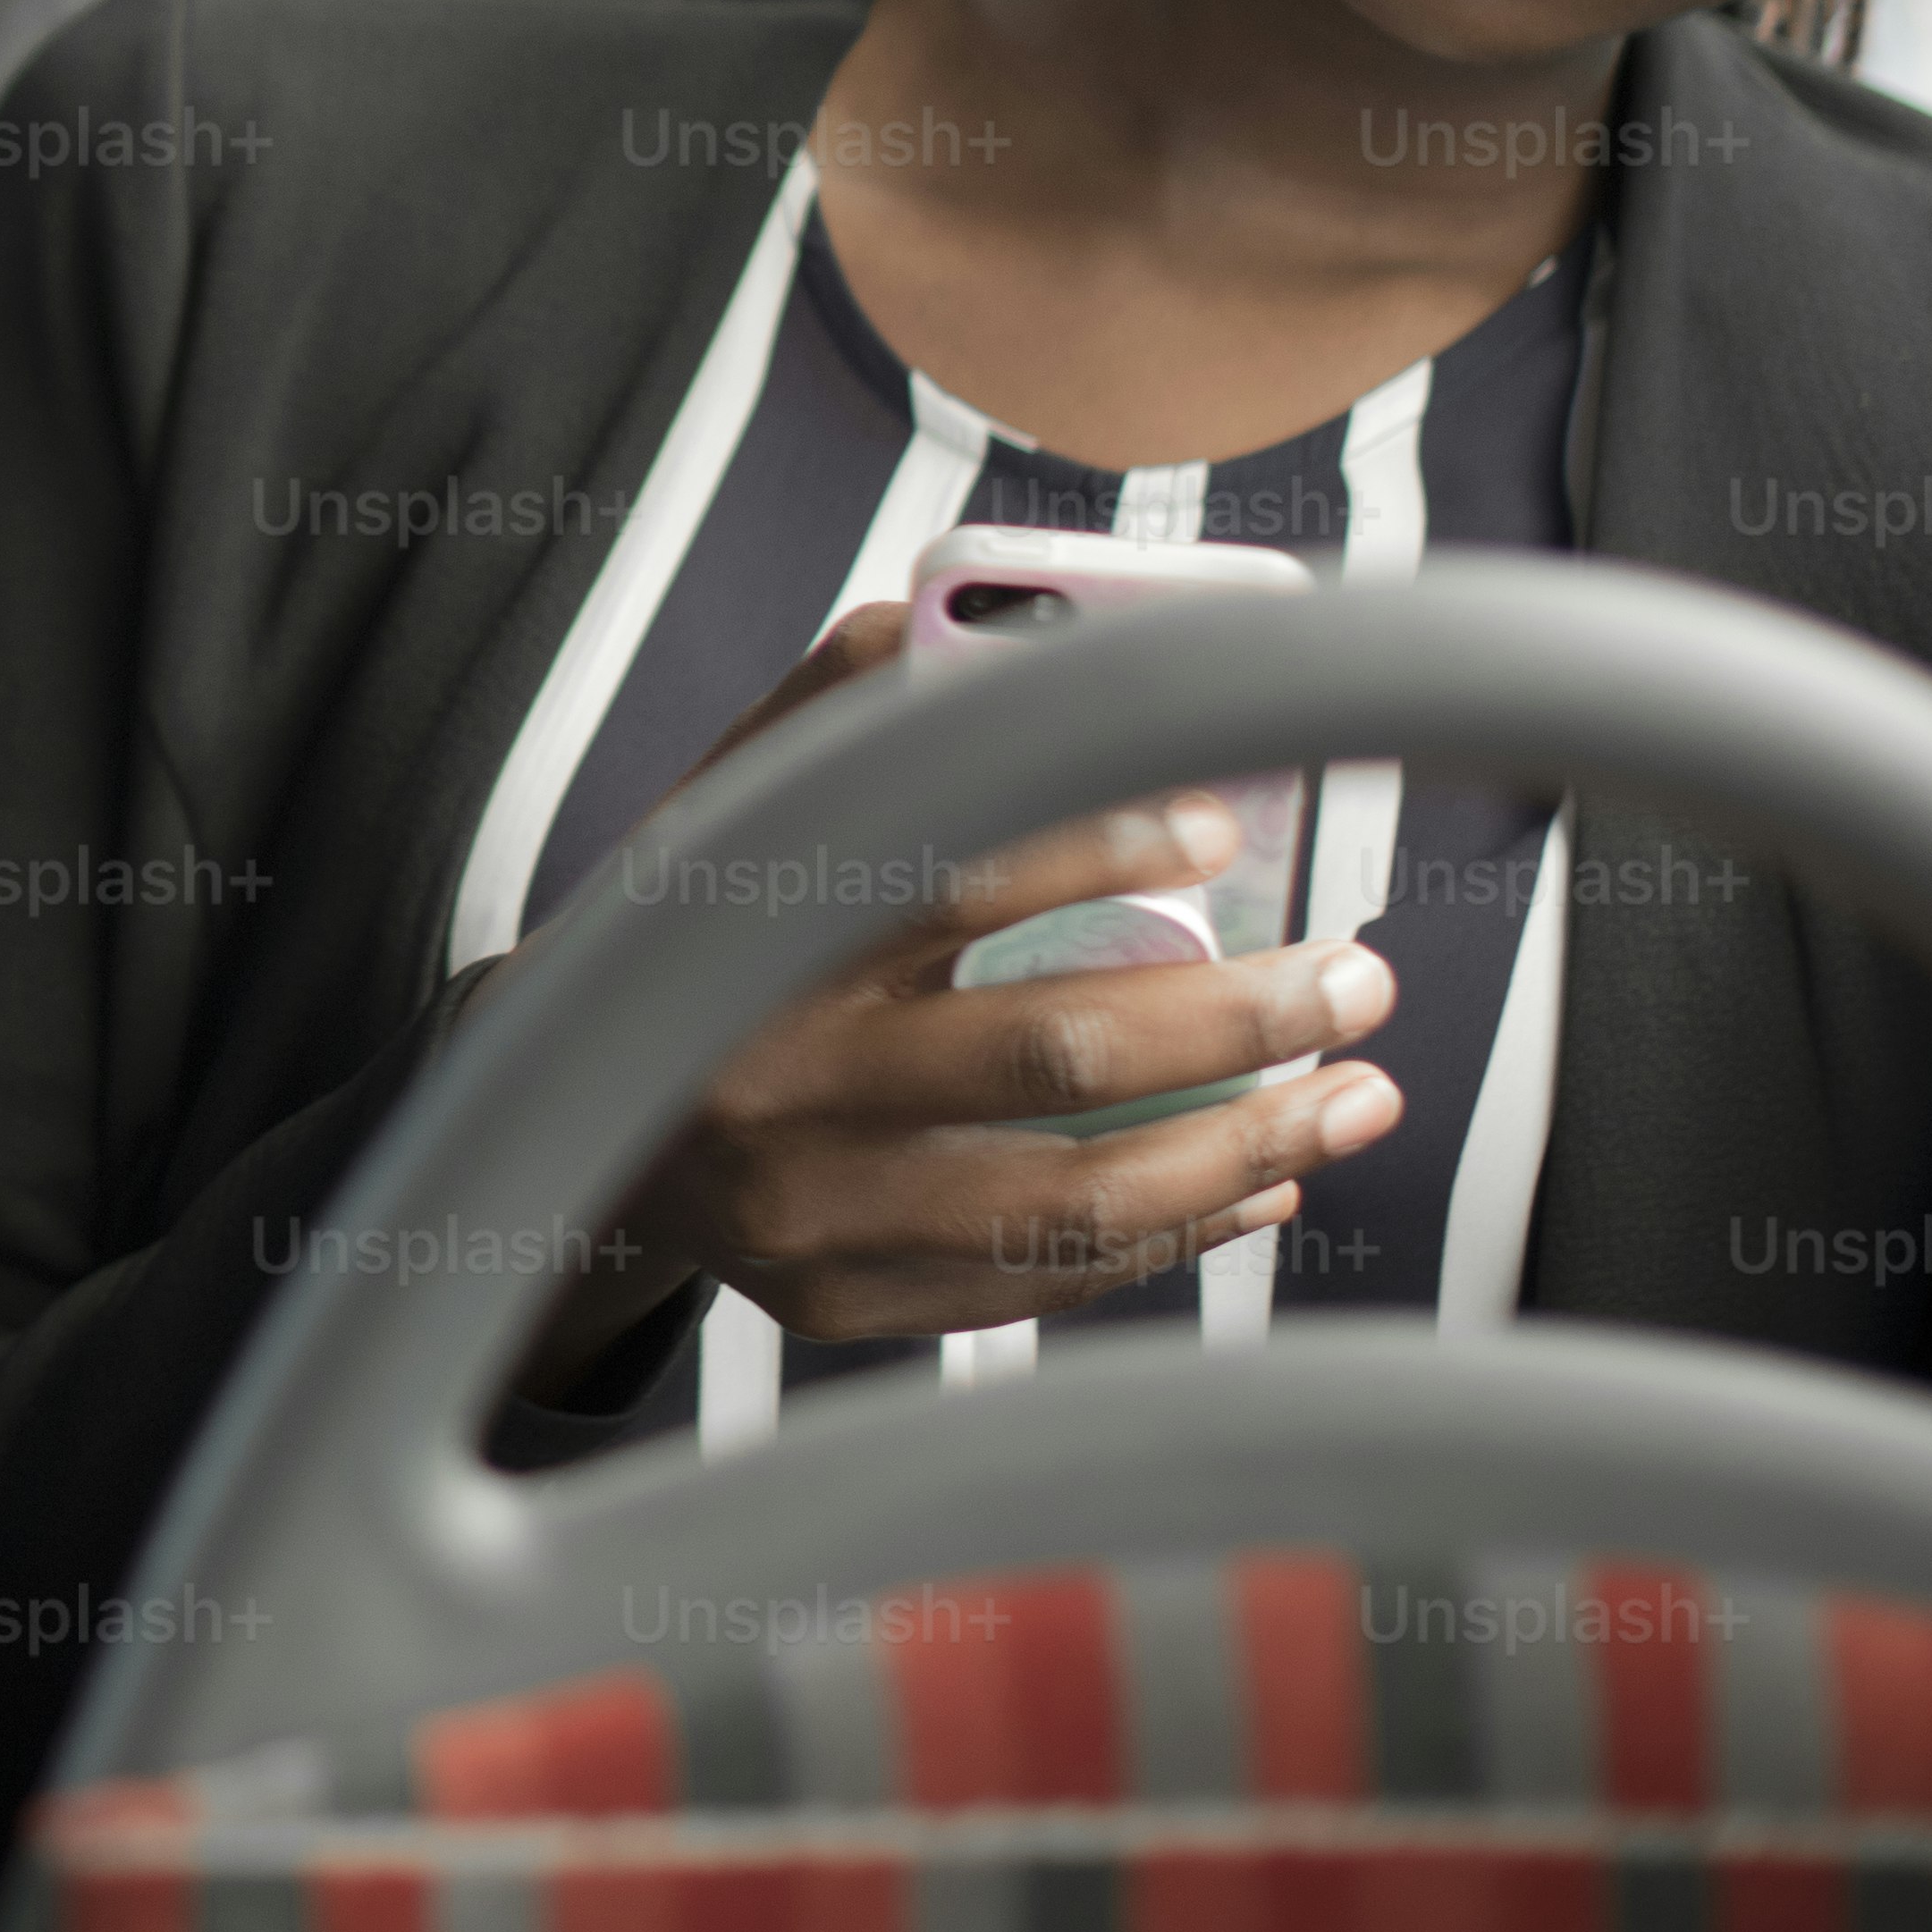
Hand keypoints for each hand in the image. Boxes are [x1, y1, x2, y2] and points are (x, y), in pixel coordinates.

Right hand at [506, 609, 1407, 1391]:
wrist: (569, 1114)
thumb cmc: (694, 931)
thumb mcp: (731, 805)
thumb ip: (843, 707)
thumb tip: (999, 624)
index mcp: (754, 935)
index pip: (950, 877)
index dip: (1101, 842)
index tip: (1224, 826)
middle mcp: (780, 1087)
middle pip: (1049, 1056)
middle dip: (1240, 1019)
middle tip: (1362, 978)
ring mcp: (814, 1216)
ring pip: (1073, 1200)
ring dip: (1248, 1147)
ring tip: (1358, 1096)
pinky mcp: (846, 1307)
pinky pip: (1046, 1284)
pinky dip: (1175, 1236)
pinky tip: (1264, 1182)